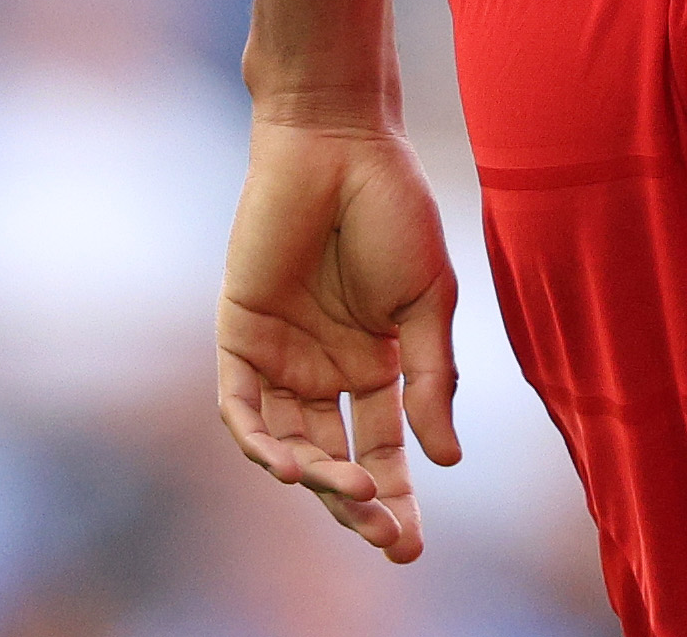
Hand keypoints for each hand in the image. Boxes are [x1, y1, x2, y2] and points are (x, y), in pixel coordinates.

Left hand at [216, 115, 463, 559]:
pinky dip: (260, 442)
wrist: (342, 143)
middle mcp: (324, 370)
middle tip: (389, 538)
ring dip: (317, 478)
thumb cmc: (394, 210)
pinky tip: (290, 465)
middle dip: (360, 505)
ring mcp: (280, 357)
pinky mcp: (240, 335)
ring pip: (289, 445)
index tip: (411, 545)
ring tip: (354, 493)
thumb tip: (447, 460)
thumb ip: (433, 380)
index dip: (398, 496)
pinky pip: (241, 408)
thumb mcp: (427, 303)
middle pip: (334, 459)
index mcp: (376, 363)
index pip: (383, 447)